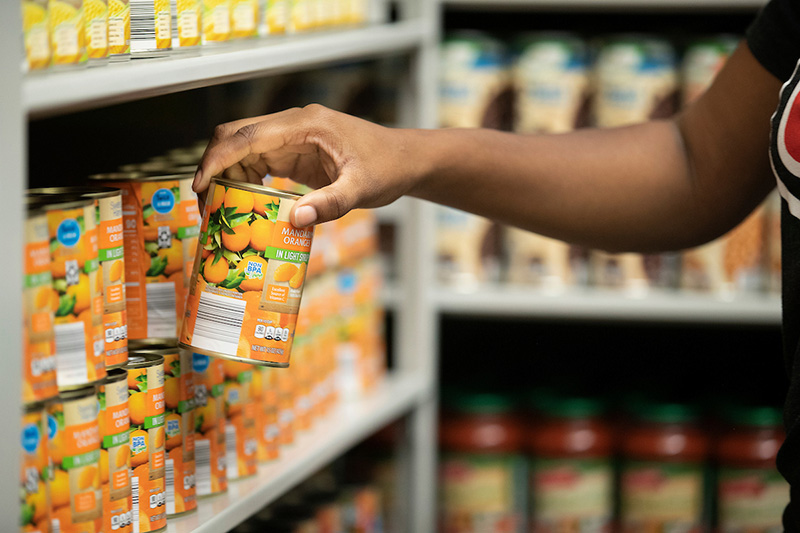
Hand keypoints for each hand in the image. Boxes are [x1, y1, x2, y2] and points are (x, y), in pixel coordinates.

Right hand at [192, 104, 419, 226]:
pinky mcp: (295, 151)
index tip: (200, 185)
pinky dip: (246, 179)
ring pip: (244, 149)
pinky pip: (260, 161)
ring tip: (221, 209)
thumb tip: (294, 219)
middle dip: (214, 165)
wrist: (404, 159)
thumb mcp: (362, 189)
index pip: (248, 136)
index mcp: (305, 125)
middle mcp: (294, 125)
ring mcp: (293, 137)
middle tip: (204, 203)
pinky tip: (245, 203)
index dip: (218, 159)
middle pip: (237, 136)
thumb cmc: (387, 167)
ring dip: (228, 175)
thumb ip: (331, 203)